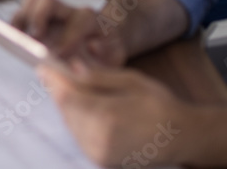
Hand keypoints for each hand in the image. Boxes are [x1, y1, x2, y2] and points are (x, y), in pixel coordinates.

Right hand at [12, 0, 124, 66]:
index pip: (79, 21)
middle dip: (38, 17)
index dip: (69, 37)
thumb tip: (93, 47)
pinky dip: (14, 24)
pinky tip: (10, 40)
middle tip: (34, 38)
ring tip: (15, 38)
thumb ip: (107, 53)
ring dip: (21, 18)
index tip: (60, 55)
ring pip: (31, 2)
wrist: (104, 40)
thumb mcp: (115, 55)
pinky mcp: (37, 19)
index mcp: (90, 19)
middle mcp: (68, 11)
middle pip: (47, 1)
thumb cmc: (107, 50)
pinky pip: (22, 12)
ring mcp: (50, 13)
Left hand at [39, 62, 188, 166]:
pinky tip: (84, 107)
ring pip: (70, 123)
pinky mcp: (100, 160)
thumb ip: (97, 77)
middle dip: (61, 91)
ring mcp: (99, 154)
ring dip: (68, 105)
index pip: (68, 97)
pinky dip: (77, 119)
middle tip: (57, 73)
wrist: (181, 137)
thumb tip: (71, 68)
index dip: (54, 81)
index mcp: (108, 117)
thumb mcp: (130, 80)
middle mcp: (100, 140)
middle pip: (66, 110)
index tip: (44, 67)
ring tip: (73, 88)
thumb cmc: (159, 104)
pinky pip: (79, 135)